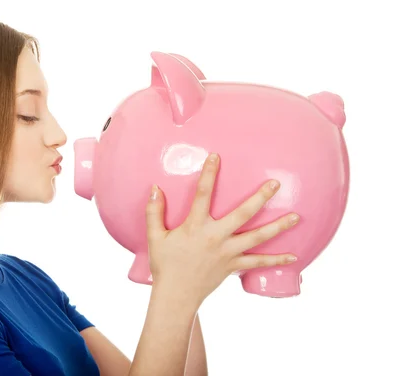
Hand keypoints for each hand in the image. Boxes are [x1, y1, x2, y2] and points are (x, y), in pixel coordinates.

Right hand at [145, 152, 298, 301]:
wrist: (176, 295)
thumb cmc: (164, 265)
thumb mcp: (154, 237)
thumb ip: (154, 211)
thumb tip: (155, 188)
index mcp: (195, 227)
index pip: (203, 195)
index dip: (209, 174)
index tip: (216, 157)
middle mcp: (215, 237)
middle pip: (243, 214)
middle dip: (261, 197)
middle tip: (276, 183)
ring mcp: (227, 252)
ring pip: (258, 237)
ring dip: (278, 226)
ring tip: (296, 217)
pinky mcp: (233, 266)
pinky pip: (258, 262)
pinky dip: (276, 260)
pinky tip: (293, 257)